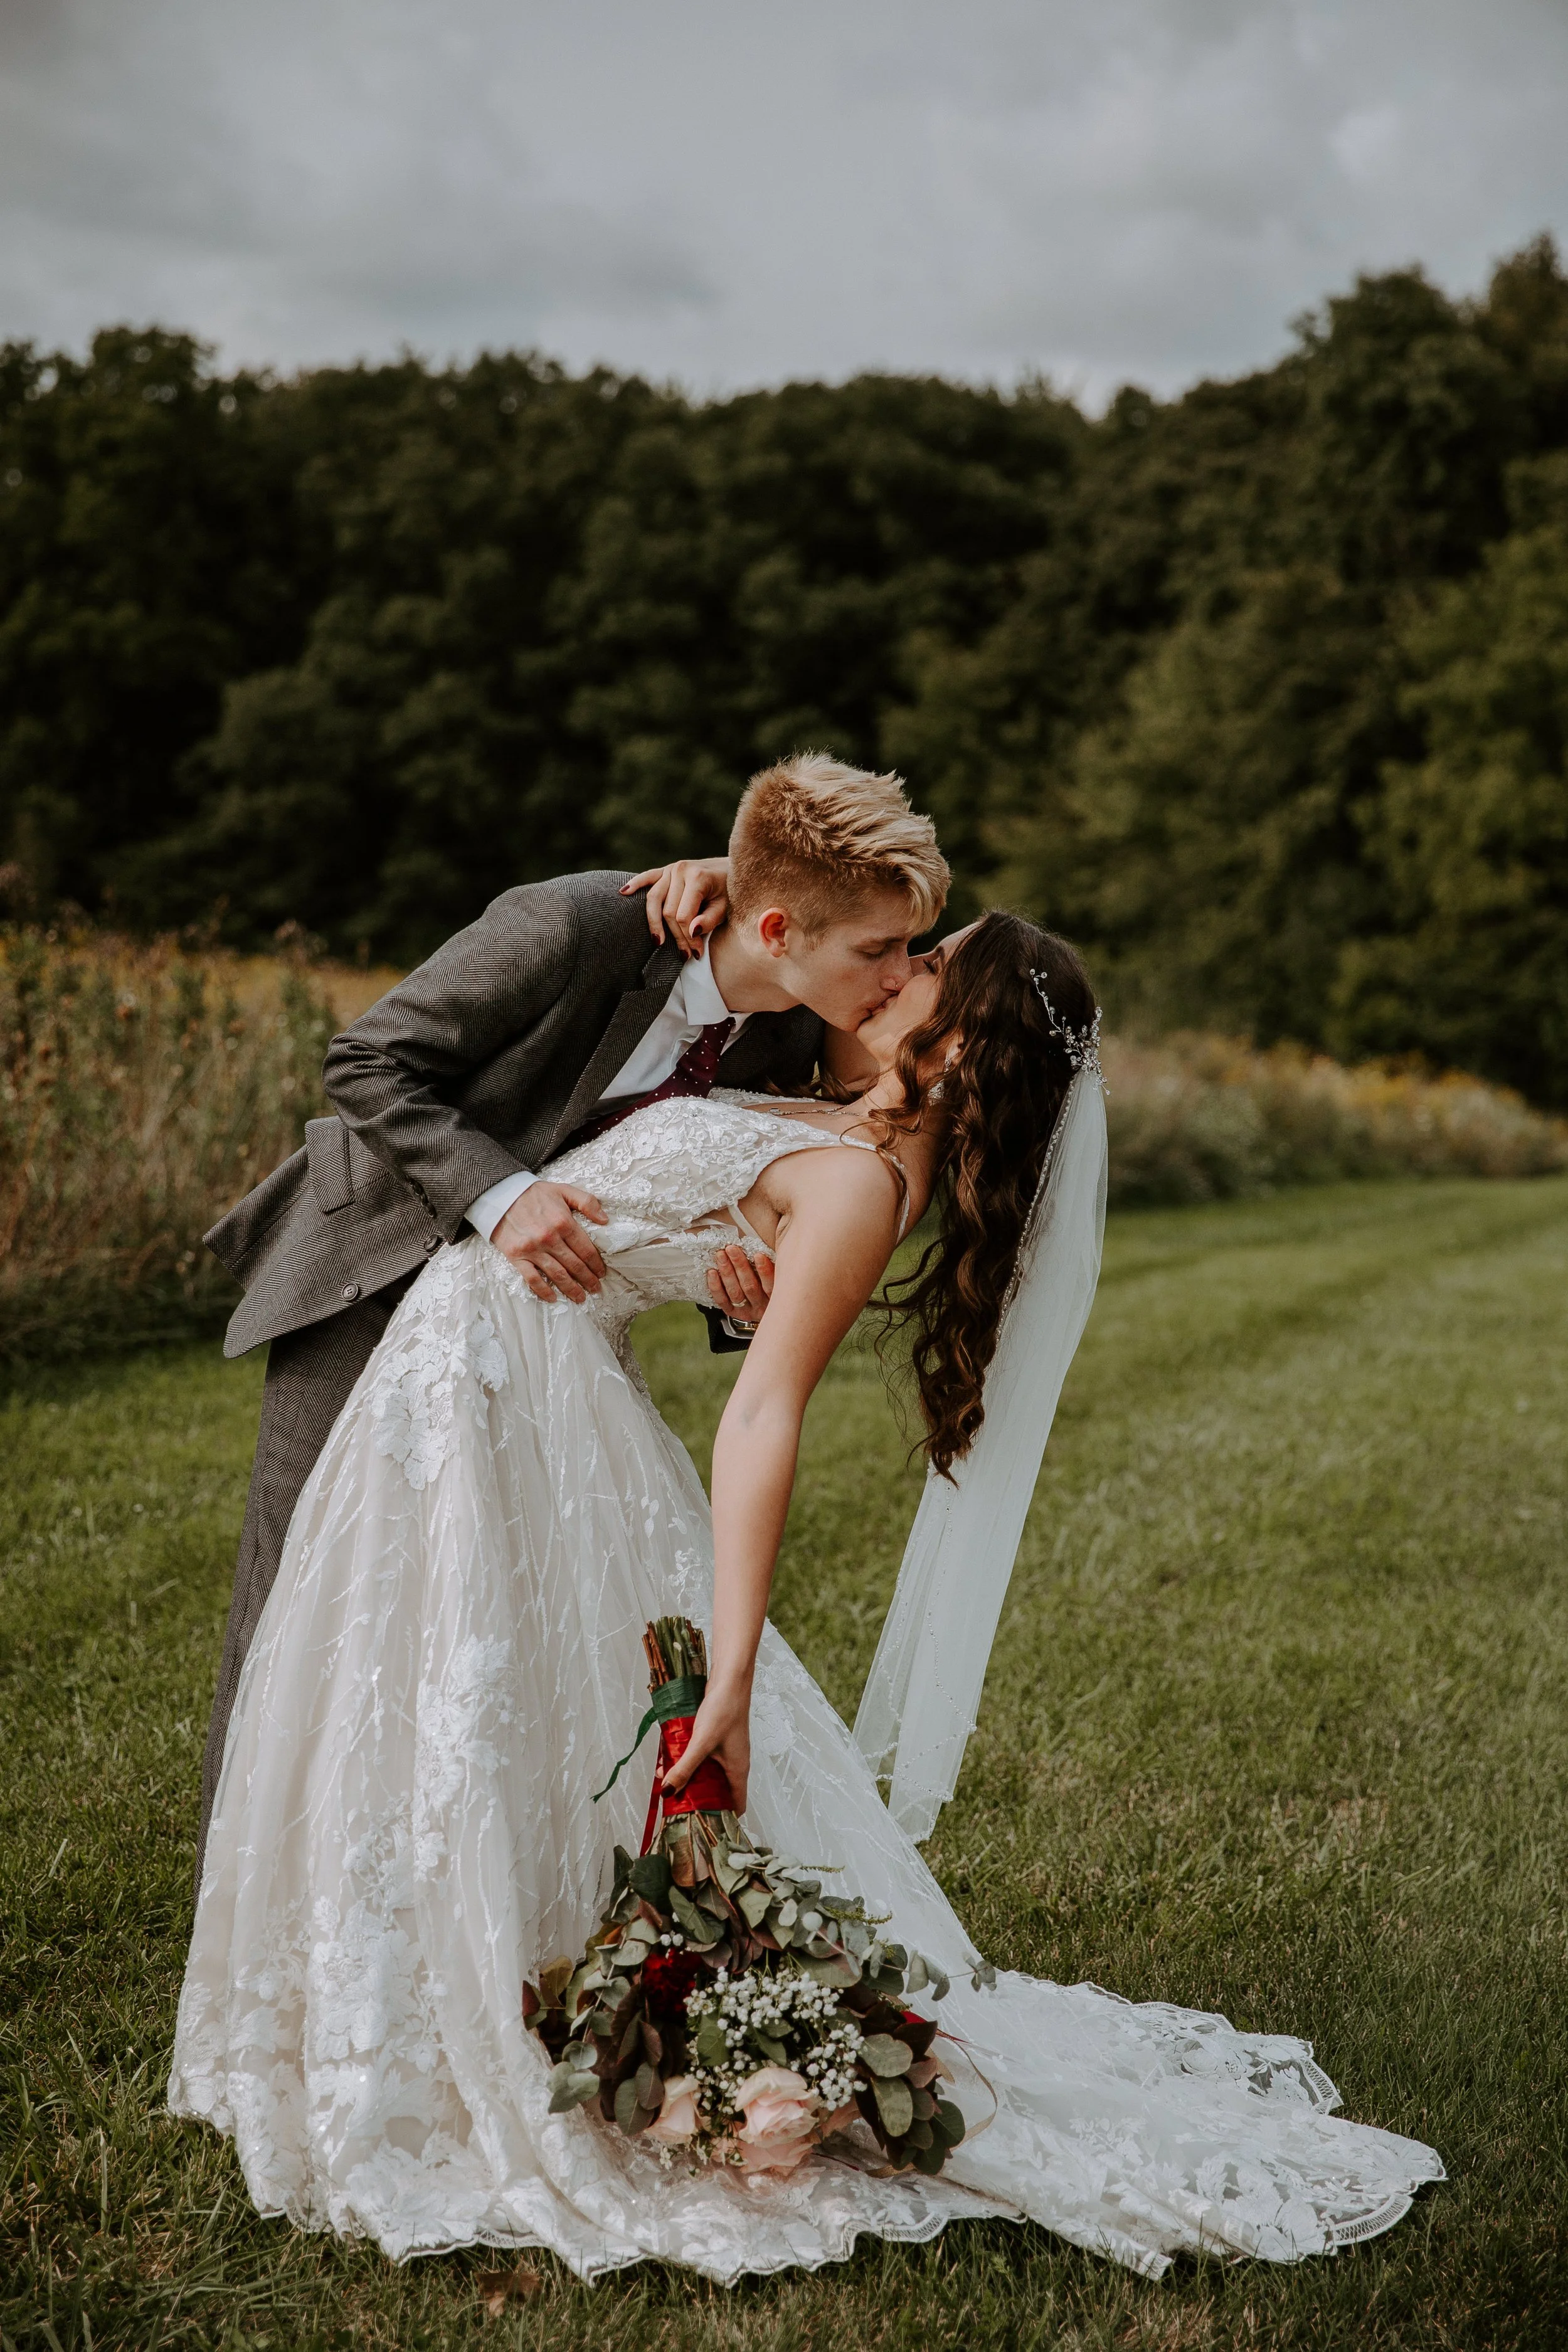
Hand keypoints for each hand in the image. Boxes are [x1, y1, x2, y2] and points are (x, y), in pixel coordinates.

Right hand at [490, 1181, 608, 1302]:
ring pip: (557, 1275)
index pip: (586, 1249)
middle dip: (588, 1280)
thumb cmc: (534, 1193)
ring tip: (581, 1298)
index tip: (602, 1273)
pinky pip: (532, 1279)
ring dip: (571, 1289)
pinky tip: (553, 1298)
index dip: (596, 1264)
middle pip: (575, 1265)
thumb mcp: (563, 1190)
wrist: (500, 1195)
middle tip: (596, 1289)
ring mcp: (533, 1249)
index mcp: (563, 1222)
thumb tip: (605, 1220)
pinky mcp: (517, 1256)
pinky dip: (543, 1291)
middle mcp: (550, 1238)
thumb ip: (587, 1202)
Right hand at [622, 857, 730, 955]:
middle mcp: (681, 870)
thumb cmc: (728, 891)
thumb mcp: (725, 907)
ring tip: (657, 942)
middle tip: (685, 955)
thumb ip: (709, 920)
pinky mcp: (664, 870)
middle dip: (676, 936)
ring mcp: (670, 869)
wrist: (730, 869)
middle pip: (668, 911)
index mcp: (697, 877)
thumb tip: (692, 930)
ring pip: (654, 900)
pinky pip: (646, 877)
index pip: (683, 915)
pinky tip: (623, 892)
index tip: (696, 953)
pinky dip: (635, 884)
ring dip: (654, 923)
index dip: (688, 938)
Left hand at [661, 1678, 751, 1814]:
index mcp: (738, 1770)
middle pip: (719, 1792)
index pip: (736, 1805)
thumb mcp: (701, 1743)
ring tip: (670, 1783)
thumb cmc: (723, 1710)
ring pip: (708, 1774)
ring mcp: (726, 1751)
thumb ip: (685, 1768)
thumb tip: (668, 1792)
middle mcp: (735, 1764)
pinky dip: (690, 1762)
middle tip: (679, 1806)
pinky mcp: (717, 1739)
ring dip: (691, 1779)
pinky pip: (703, 1758)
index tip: (703, 1825)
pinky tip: (673, 1760)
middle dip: (700, 1799)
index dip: (723, 1818)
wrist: (729, 1680)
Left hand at [706, 1242, 772, 1327]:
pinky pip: (722, 1300)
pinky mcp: (733, 1312)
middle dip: (740, 1266)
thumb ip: (774, 1267)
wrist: (767, 1316)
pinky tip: (712, 1272)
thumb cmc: (771, 1289)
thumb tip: (765, 1248)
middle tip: (732, 1249)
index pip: (770, 1285)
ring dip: (727, 1272)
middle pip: (750, 1286)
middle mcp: (760, 1305)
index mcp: (775, 1297)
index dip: (765, 1271)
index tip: (758, 1255)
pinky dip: (716, 1286)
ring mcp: (746, 1310)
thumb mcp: (778, 1280)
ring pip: (735, 1291)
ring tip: (721, 1255)